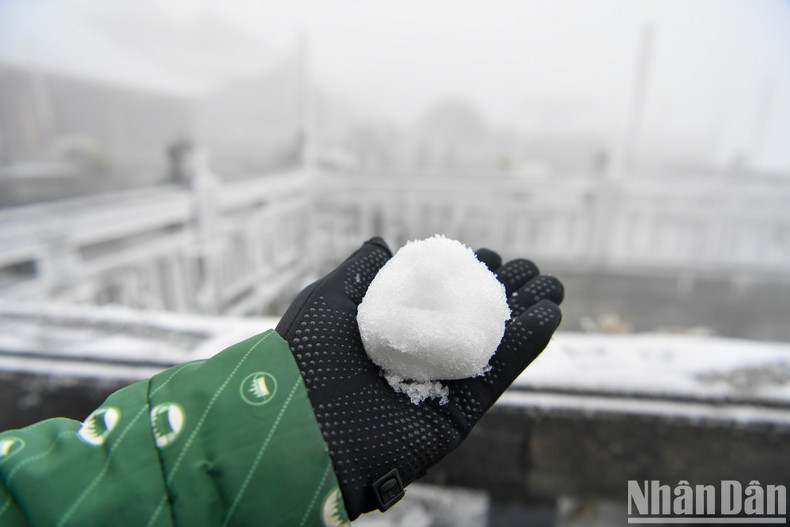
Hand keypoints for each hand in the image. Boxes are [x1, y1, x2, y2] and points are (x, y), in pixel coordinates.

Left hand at [275, 238, 562, 518]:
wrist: (299, 426)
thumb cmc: (305, 357)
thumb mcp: (328, 300)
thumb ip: (361, 272)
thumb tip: (384, 245)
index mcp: (388, 330)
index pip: (438, 298)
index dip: (466, 275)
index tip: (489, 256)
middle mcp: (417, 357)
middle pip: (471, 320)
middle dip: (504, 293)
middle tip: (532, 270)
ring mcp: (438, 386)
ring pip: (491, 345)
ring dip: (525, 316)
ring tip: (553, 288)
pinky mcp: (456, 415)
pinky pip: (496, 375)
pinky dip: (524, 346)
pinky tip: (547, 316)